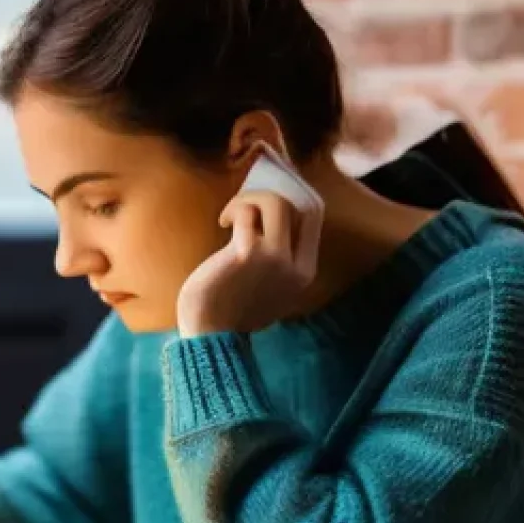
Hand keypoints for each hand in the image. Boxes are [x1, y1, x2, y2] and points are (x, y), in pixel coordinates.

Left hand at [176, 190, 313, 336]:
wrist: (209, 334)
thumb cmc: (230, 308)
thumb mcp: (269, 288)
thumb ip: (278, 260)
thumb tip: (267, 216)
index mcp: (304, 272)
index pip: (314, 217)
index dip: (296, 193)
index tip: (274, 187)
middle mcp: (294, 265)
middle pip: (300, 204)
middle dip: (272, 193)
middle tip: (248, 201)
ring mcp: (273, 258)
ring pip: (275, 202)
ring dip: (250, 199)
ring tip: (232, 215)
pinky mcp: (245, 253)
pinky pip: (247, 212)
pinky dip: (234, 209)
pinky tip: (223, 221)